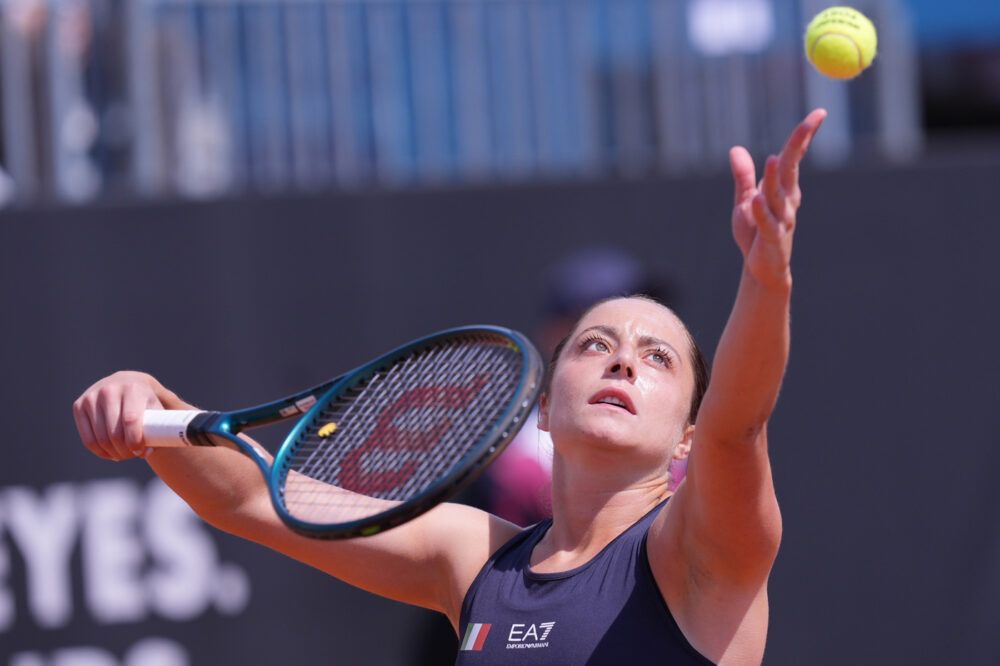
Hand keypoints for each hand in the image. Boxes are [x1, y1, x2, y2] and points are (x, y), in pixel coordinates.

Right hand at [72, 371, 163, 460]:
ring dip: (113, 453)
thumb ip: (159, 431)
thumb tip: (144, 452)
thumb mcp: (157, 410)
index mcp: (132, 388)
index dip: (135, 441)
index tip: (140, 450)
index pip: (131, 420)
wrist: (128, 382)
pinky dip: (100, 451)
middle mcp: (109, 390)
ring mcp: (91, 397)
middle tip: (133, 455)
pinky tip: (110, 453)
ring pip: (100, 438)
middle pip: (114, 433)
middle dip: (125, 450)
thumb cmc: (146, 401)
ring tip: (124, 454)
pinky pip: (87, 439)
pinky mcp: (79, 406)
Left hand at [729, 109, 825, 289]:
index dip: (805, 136)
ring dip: (775, 178)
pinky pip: (766, 223)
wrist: (761, 269)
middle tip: (810, 122)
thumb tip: (736, 149)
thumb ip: (744, 177)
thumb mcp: (745, 201)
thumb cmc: (756, 234)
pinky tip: (756, 200)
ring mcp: (781, 220)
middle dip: (800, 145)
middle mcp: (787, 201)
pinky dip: (760, 212)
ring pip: (778, 195)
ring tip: (772, 159)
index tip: (820, 113)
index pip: (794, 157)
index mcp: (783, 189)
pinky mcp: (771, 239)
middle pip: (791, 168)